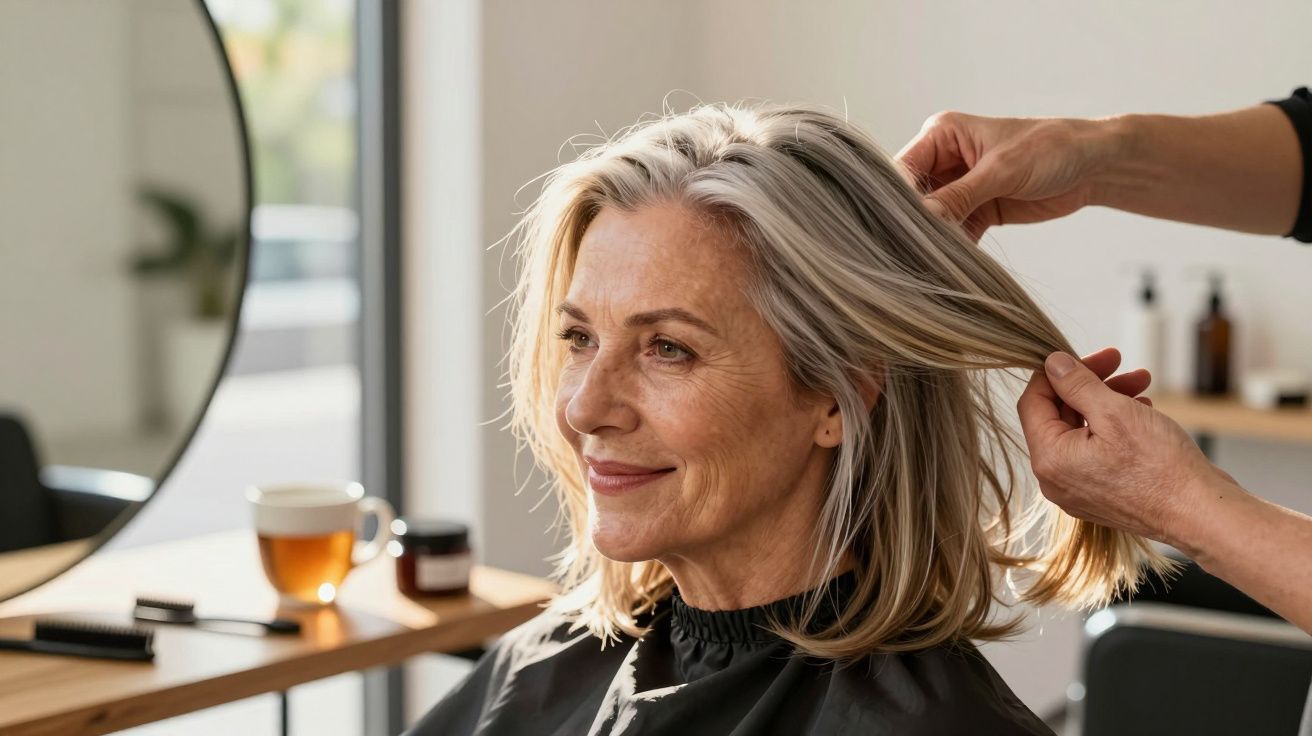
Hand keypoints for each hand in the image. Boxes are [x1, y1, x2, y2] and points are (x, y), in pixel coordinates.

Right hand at [896, 112, 1115, 240]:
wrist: (1094, 166)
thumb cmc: (1052, 148)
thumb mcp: (1002, 171)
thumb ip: (959, 196)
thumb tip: (920, 219)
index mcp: (942, 135)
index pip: (904, 169)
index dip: (899, 199)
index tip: (899, 228)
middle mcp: (944, 159)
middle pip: (913, 197)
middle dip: (915, 223)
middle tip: (910, 251)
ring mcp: (959, 187)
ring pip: (932, 218)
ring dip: (934, 239)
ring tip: (929, 262)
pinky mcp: (975, 210)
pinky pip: (953, 233)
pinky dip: (953, 249)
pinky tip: (950, 265)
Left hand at [1016, 348, 1232, 544]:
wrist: (1201, 514)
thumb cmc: (1161, 467)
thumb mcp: (1114, 412)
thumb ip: (1076, 385)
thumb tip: (1053, 364)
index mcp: (1049, 459)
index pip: (1033, 402)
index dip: (1057, 372)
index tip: (1084, 355)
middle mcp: (1056, 479)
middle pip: (1059, 415)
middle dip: (1090, 384)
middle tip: (1119, 362)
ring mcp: (1078, 489)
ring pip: (1082, 430)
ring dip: (1108, 401)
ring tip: (1141, 383)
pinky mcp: (1101, 494)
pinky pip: (1096, 450)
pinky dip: (1115, 425)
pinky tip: (1143, 408)